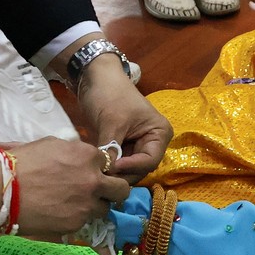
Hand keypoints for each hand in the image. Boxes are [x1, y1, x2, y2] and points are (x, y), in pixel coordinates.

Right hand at [5, 134, 129, 235]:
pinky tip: (60, 213)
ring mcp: (86, 204)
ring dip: (95, 206)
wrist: (2, 188)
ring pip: (105, 208)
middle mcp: (93, 180)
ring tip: (75, 205)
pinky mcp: (76, 223)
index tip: (91, 173)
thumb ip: (74, 153)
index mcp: (88, 156)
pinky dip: (77, 218)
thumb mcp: (52, 145)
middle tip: (99, 192)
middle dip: (113, 190)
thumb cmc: (21, 161)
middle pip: (121, 189)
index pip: (110, 163)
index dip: (100, 168)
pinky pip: (85, 221)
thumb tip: (81, 159)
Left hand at [77, 63, 171, 180]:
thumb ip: (111, 149)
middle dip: (122, 174)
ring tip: (97, 173)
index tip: (111, 167)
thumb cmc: (110, 94)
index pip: (150, 161)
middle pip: (140, 169)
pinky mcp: (122, 146)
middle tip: (101, 176)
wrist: (95, 77)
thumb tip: (107, 175)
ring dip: (114, 173)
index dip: (131, 167)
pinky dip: (108, 167)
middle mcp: (152, 143)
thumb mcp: (112, 122)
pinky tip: (96, 169)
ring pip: (128, 169)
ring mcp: (137, 145)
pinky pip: (118, 163)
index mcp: (159, 133)